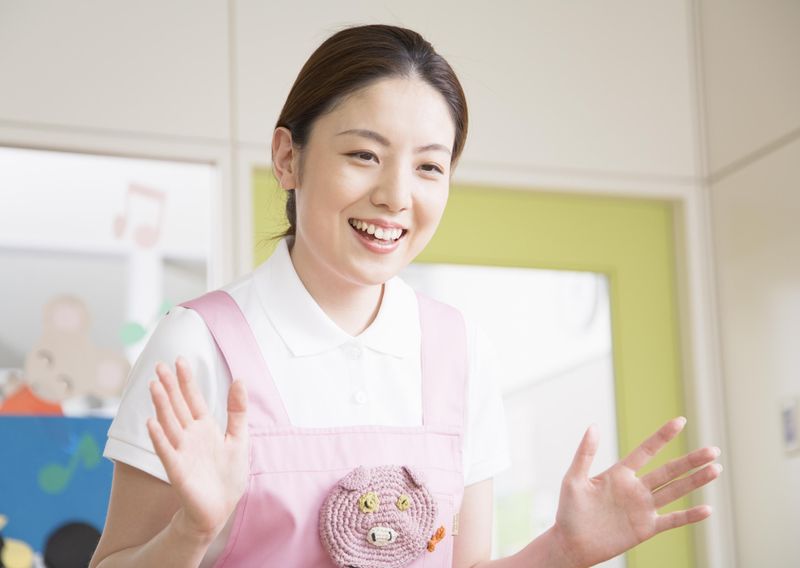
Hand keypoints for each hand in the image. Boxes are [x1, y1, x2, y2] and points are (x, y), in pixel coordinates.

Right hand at [146, 357, 248, 541]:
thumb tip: (240, 380)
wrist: (220, 508)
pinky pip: (166, 451)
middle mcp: (190, 436)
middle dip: (169, 386)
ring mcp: (182, 451)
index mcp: (205, 427)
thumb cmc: (227, 475)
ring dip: (161, 406)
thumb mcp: (239, 438)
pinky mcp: (177, 470)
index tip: (180, 360)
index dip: (186, 380)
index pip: (193, 398)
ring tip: (154, 386)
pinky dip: (159, 438)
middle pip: (177, 407)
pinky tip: (151, 423)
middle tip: (158, 365)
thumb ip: (238, 410)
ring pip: (169, 424)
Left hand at [551, 417, 720, 567]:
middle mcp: (635, 488)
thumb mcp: (574, 479)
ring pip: (675, 491)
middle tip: (714, 450)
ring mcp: (642, 508)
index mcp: (619, 473)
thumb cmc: (569, 510)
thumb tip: (593, 426)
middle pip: (669, 471)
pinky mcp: (645, 528)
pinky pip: (672, 520)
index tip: (681, 421)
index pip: (646, 450)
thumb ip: (585, 454)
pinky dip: (689, 516)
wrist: (570, 543)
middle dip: (691, 460)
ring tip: (716, 469)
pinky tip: (707, 509)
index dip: (663, 436)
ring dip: (695, 481)